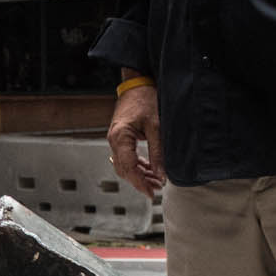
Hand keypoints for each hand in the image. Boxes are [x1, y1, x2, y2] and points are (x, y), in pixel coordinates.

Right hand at [106, 81, 164, 195]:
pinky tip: (150, 170)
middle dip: (140, 181)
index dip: (140, 182)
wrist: (137, 83)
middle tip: (157, 189)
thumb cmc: (146, 99)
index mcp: (120, 136)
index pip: (128, 167)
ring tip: (157, 181)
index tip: (152, 193)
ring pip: (125, 165)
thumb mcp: (156, 127)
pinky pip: (126, 157)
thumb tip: (162, 175)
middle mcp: (114, 139)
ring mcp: (115, 139)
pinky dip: (137, 166)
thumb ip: (158, 153)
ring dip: (139, 175)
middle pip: (124, 169)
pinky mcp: (120, 138)